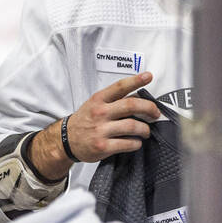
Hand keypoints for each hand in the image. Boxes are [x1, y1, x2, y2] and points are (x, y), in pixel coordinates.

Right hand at [28, 72, 160, 180]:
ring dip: (145, 129)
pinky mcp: (103, 146)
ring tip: (145, 131)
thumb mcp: (94, 105)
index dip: (136, 80)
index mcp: (98, 100)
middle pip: (131, 105)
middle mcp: (100, 113)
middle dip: (150, 108)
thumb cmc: (84, 121)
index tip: (148, 76)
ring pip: (134, 126)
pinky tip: (135, 142)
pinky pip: (129, 144)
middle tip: (155, 113)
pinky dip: (137, 143)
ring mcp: (101, 130)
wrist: (66, 140)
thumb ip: (113, 101)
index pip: (119, 86)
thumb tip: (140, 98)